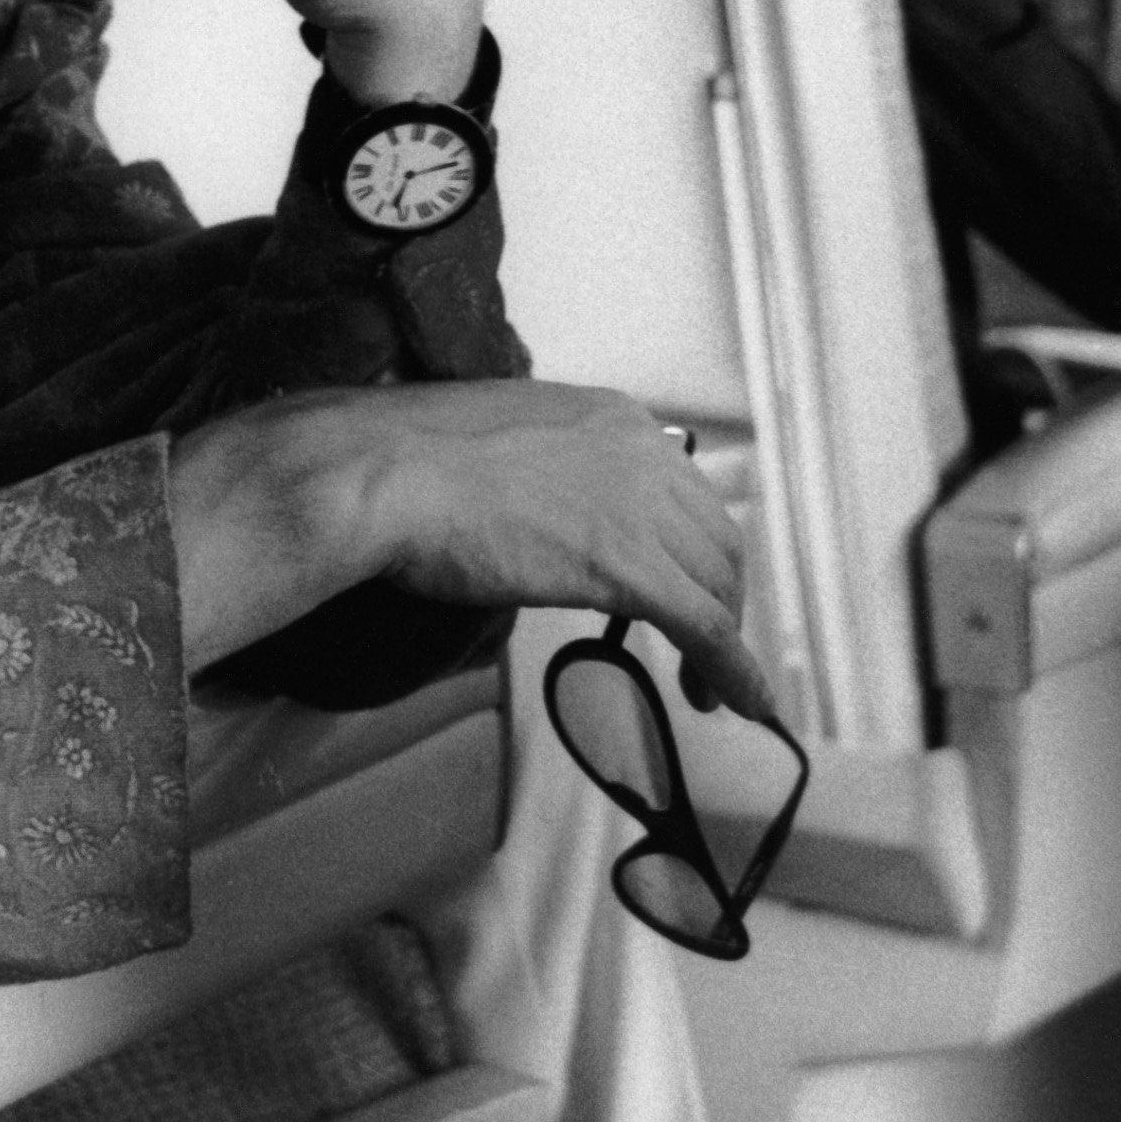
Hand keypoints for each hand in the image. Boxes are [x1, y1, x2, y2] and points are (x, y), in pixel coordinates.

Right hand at [170, 381, 778, 725]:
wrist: (381, 473)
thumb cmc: (406, 461)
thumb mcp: (495, 446)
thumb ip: (538, 476)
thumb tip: (533, 516)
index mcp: (613, 418)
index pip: (683, 489)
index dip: (689, 548)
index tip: (680, 584)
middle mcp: (643, 452)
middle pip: (716, 537)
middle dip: (718, 596)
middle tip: (699, 646)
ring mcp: (640, 508)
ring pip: (719, 585)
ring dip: (725, 641)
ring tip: (707, 689)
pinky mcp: (629, 566)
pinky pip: (707, 627)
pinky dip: (734, 670)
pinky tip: (739, 703)